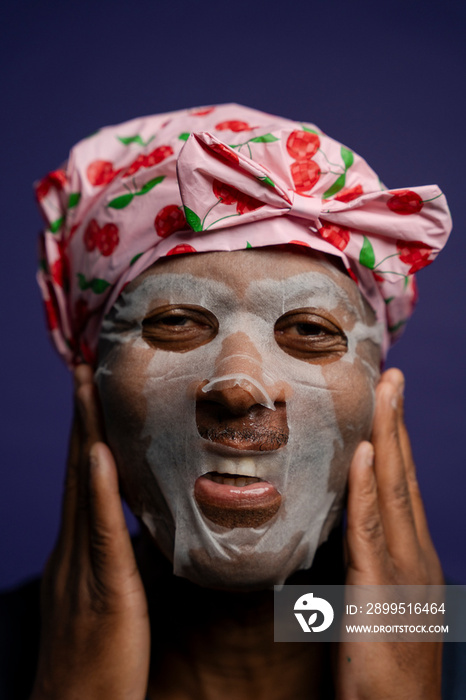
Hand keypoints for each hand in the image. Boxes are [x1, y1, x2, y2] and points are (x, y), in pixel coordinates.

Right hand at [30, 365, 149, 699]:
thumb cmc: (99, 657)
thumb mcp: (112, 593)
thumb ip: (123, 553)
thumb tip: (149, 521)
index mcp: (79, 547)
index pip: (83, 475)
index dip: (86, 429)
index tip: (92, 389)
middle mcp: (73, 546)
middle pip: (76, 467)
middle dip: (80, 415)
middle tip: (83, 367)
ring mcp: (82, 564)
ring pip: (83, 486)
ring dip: (84, 432)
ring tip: (86, 385)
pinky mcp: (102, 587)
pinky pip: (100, 531)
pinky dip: (98, 489)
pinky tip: (98, 454)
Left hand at [336, 368, 443, 699]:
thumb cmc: (382, 666)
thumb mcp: (374, 601)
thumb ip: (364, 561)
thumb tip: (342, 526)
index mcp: (410, 554)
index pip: (401, 485)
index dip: (394, 440)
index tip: (386, 399)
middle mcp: (413, 553)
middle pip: (403, 476)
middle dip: (396, 423)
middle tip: (392, 376)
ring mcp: (403, 570)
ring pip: (394, 491)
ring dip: (388, 438)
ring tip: (385, 393)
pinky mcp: (382, 592)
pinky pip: (372, 530)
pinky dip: (370, 488)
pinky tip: (367, 455)